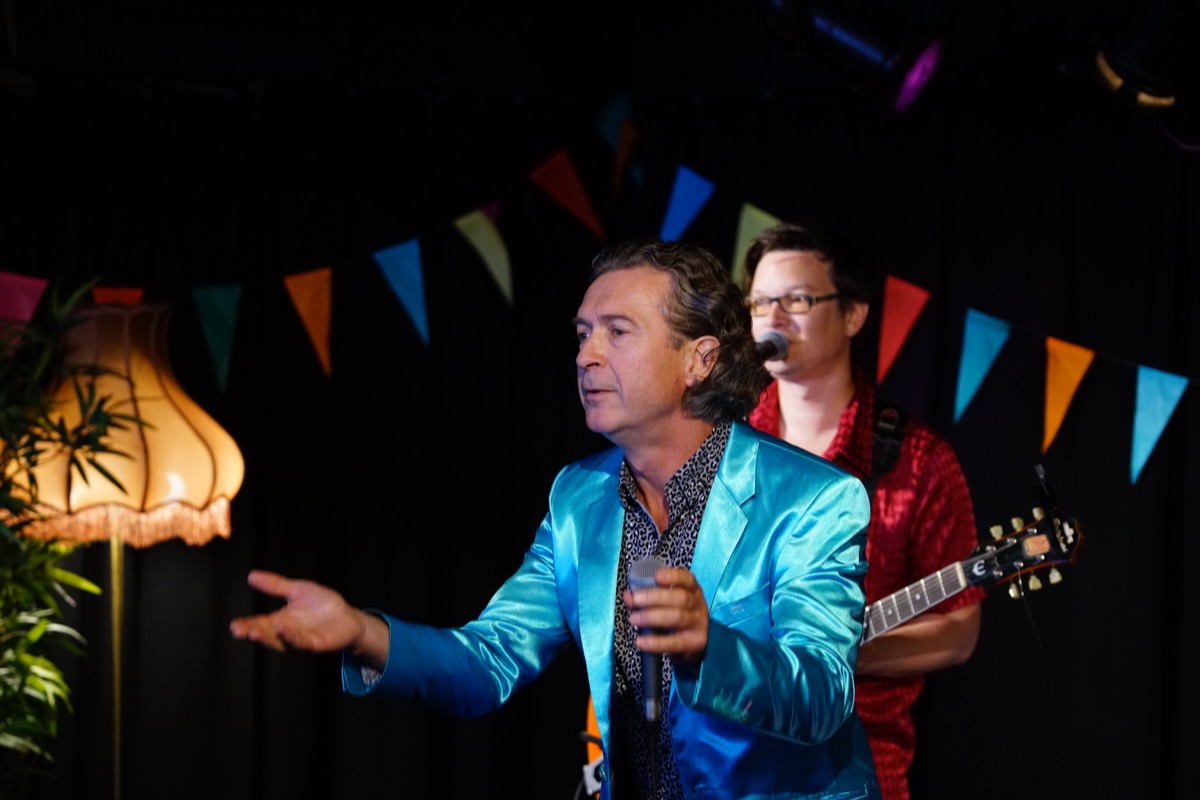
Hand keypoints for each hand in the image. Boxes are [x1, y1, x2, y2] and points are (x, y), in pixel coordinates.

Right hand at [229, 569, 368, 654]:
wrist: (347, 616)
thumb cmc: (321, 604)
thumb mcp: (296, 590)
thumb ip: (275, 585)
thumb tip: (251, 575)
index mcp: (280, 621)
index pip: (259, 624)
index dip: (246, 626)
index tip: (234, 626)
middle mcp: (287, 634)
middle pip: (266, 635)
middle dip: (252, 633)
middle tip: (239, 630)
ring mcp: (300, 641)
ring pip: (280, 642)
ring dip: (267, 638)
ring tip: (253, 632)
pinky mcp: (315, 644)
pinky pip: (301, 642)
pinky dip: (291, 637)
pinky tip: (282, 629)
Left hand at [623, 566, 707, 667]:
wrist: (693, 643)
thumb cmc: (677, 617)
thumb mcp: (666, 603)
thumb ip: (647, 597)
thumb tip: (629, 596)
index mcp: (692, 590)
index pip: (688, 579)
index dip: (673, 576)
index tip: (657, 577)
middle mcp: (698, 605)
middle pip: (680, 597)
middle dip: (654, 597)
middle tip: (635, 601)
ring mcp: (698, 624)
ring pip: (677, 617)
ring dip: (652, 617)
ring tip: (634, 619)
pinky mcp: (695, 642)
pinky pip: (674, 642)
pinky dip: (655, 642)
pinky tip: (641, 641)